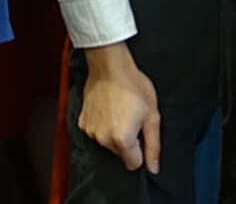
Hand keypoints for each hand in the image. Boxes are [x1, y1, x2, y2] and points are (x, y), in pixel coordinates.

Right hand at [79, 44, 160, 173]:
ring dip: (114, 132)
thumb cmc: (133, 86)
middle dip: (128, 140)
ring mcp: (90, 132)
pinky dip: (102, 124)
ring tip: (120, 110)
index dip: (141, 149)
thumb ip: (153, 145)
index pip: (134, 164)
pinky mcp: (82, 123)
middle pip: (120, 153)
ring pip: (107, 143)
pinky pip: (96, 132)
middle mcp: (103, 140)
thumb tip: (153, 168)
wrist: (110, 66)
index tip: (141, 132)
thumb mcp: (152, 115)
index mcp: (122, 140)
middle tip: (132, 117)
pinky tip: (108, 108)